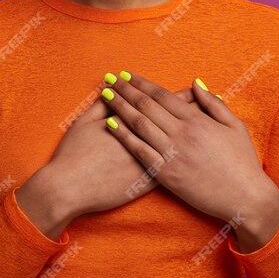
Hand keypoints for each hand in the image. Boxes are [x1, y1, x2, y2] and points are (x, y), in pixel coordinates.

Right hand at [45, 79, 202, 218]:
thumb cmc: (73, 154)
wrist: (69, 188)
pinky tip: (196, 158)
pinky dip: (186, 161)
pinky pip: (173, 170)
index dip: (178, 96)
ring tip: (208, 127)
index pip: (161, 105)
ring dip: (194, 136)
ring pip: (178, 146)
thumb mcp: (83, 123)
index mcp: (132, 122)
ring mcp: (148, 162)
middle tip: (209, 103)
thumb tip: (109, 90)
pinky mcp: (146, 183)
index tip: (192, 89)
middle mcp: (144, 141)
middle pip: (176, 122)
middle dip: (193, 112)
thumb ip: (100, 106)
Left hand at [99, 71, 278, 227]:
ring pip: (140, 125)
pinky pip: (140, 152)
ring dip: (120, 107)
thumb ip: (213, 104)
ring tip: (105, 95)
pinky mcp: (167, 175)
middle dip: (125, 90)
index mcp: (198, 120)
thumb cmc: (243, 162)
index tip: (127, 74)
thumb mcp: (235, 126)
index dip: (142, 83)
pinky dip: (124, 136)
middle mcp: (182, 134)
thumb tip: (195, 83)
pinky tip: (111, 125)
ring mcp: (173, 154)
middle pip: (146, 106)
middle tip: (109, 79)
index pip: (163, 96)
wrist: (246, 198)